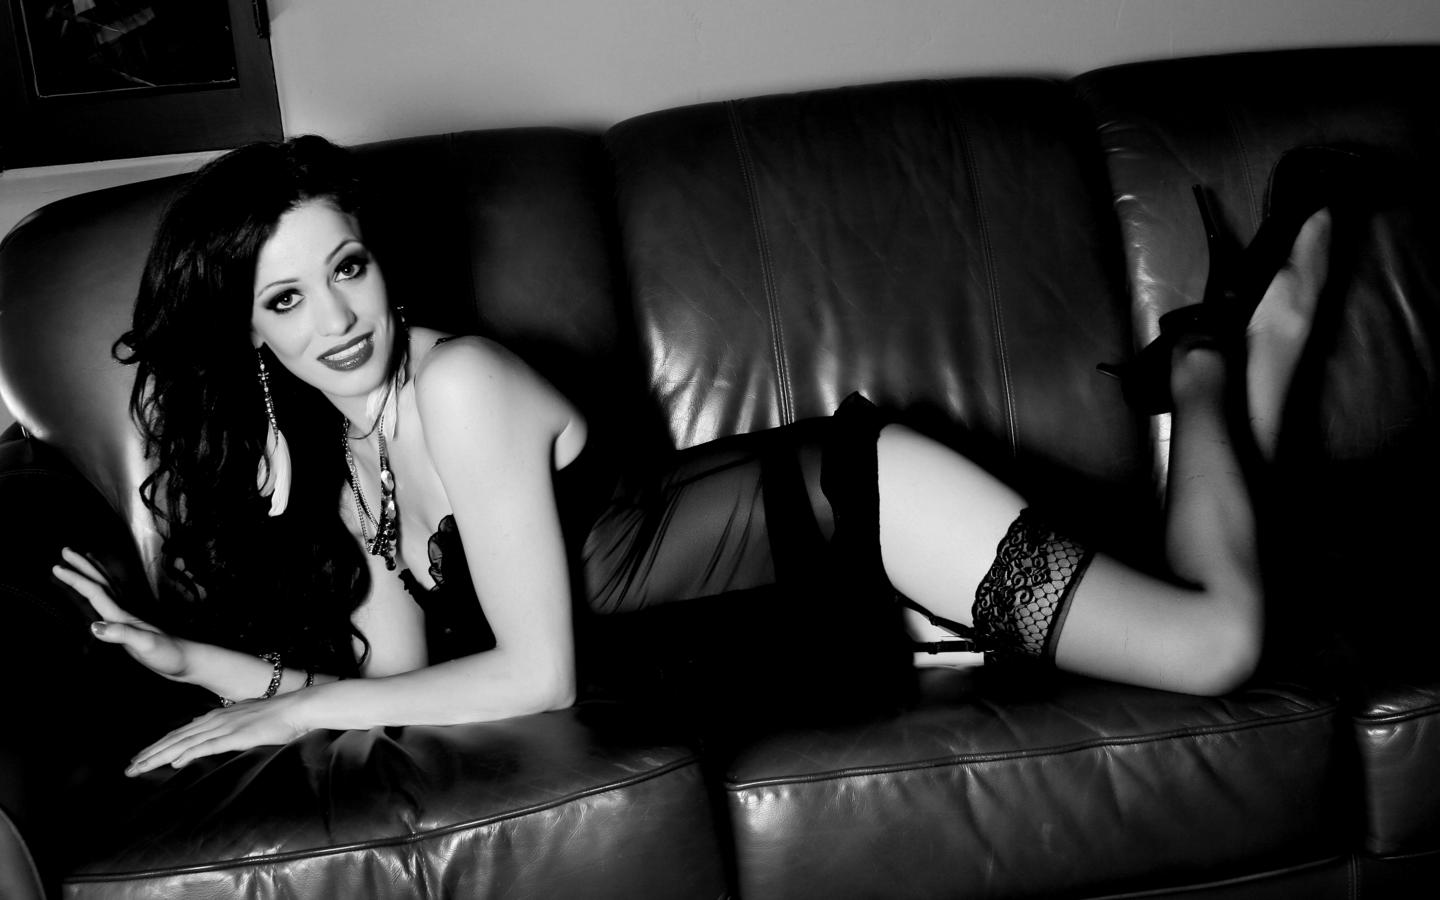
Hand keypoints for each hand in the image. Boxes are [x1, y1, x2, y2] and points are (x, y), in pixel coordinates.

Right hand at [53, 547, 189, 679]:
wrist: (187, 662)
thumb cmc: (169, 654)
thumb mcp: (145, 645)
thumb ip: (122, 635)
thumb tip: (95, 626)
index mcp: (122, 616)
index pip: (95, 592)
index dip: (76, 579)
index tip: (57, 566)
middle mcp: (123, 614)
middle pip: (100, 584)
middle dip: (83, 566)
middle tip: (66, 550)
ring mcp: (127, 620)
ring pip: (106, 590)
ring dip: (92, 575)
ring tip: (83, 560)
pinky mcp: (129, 628)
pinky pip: (109, 604)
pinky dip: (102, 592)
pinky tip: (100, 593)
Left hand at [126, 690, 311, 776]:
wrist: (297, 707)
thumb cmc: (276, 714)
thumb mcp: (246, 719)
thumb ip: (226, 726)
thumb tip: (209, 732)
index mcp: (216, 717)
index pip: (180, 733)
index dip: (158, 746)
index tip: (141, 757)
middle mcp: (214, 720)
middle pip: (175, 739)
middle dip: (150, 754)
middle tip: (128, 769)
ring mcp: (224, 728)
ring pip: (184, 744)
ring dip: (159, 757)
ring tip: (140, 768)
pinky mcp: (236, 736)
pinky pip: (207, 746)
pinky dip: (188, 754)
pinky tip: (174, 762)